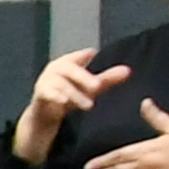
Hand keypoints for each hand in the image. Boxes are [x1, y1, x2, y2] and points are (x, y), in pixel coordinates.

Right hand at [11, 49, 129, 161]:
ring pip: (61, 84)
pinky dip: (56, 97)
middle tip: (97, 86)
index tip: (91, 54)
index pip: (75, 56)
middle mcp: (54, 70)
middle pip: (69, 69)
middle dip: (83, 77)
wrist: (45, 115)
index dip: (81, 55)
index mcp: (66, 63)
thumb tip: (128, 70)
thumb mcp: (91, 87)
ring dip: (75, 94)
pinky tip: (64, 102)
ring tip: (89, 104)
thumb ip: (108, 78)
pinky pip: (47, 94)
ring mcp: (45, 82)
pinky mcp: (40, 95)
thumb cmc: (70, 95)